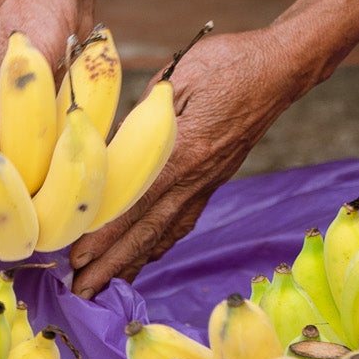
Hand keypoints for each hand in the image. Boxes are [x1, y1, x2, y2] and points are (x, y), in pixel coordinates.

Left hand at [68, 28, 297, 296]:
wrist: (281, 69)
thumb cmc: (229, 61)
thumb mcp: (179, 74)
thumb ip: (146, 114)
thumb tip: (115, 143)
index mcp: (184, 151)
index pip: (137, 204)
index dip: (105, 235)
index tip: (76, 261)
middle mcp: (197, 176)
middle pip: (148, 231)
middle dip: (112, 266)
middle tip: (81, 296)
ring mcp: (209, 181)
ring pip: (166, 232)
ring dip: (133, 262)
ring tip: (106, 288)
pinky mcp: (216, 178)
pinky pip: (184, 220)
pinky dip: (162, 244)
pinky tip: (149, 255)